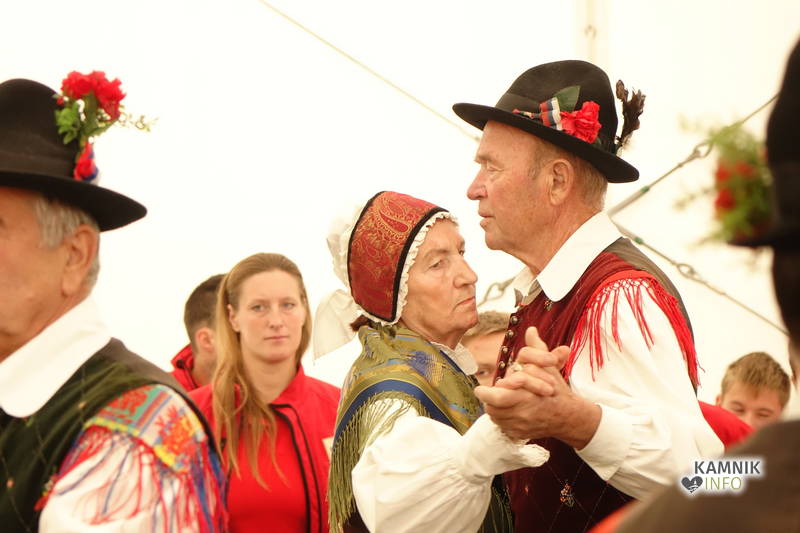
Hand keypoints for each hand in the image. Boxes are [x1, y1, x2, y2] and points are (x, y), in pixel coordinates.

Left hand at [474, 327, 599, 446]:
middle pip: (492, 408)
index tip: (479, 388)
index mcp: (525, 396)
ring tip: (496, 400)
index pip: (495, 397)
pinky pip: (502, 427)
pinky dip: (502, 420)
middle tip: (483, 393)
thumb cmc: (556, 389)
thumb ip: (536, 349)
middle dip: (487, 400)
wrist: (568, 417)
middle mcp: (521, 413)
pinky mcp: (519, 435)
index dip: (485, 393)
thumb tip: (531, 330)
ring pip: (495, 417)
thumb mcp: (548, 367)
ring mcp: (520, 426)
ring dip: (494, 408)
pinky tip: (507, 411)